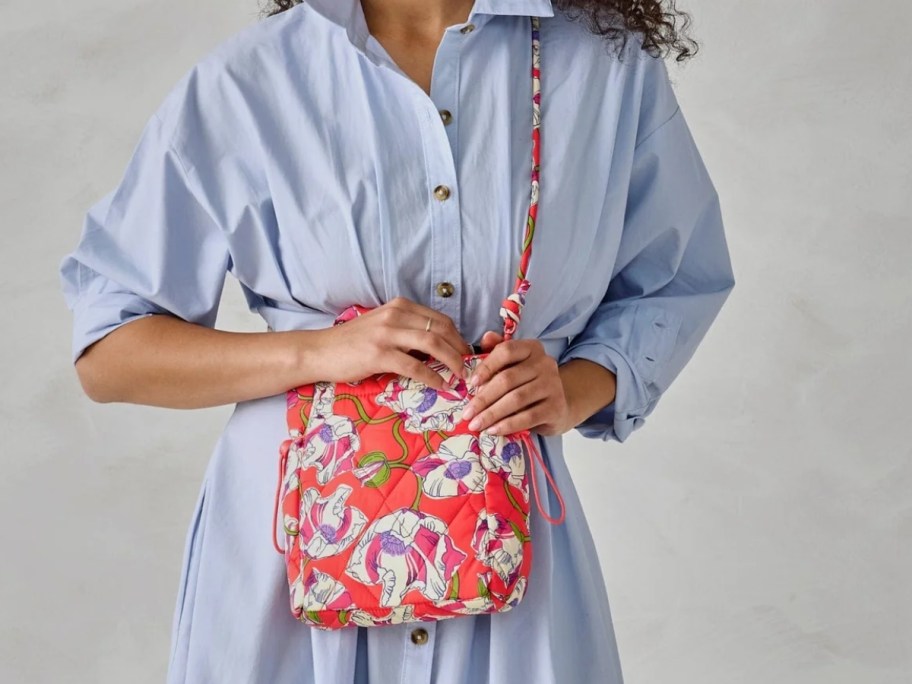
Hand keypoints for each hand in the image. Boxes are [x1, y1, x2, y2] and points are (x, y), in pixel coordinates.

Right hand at [311, 297, 471, 388]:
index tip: (466, 352)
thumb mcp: (382, 326)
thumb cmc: (351, 342)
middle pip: (442, 329)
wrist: (320, 351)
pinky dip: (433, 377)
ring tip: (460, 376)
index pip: (439, 318)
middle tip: (469, 366)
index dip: (458, 336)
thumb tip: (437, 347)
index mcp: (399, 306)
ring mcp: (387, 333)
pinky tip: (440, 385)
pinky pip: (415, 366)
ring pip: (433, 344)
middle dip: (460, 349)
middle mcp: (395, 314)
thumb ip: (407, 330)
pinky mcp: (379, 354)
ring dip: (452, 361)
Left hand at [459, 331, 573, 436]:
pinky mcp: (556, 407)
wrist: (559, 406)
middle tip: (467, 413)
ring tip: (476, 424)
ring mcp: (553, 385)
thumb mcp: (514, 366)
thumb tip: (486, 337)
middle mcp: (545, 363)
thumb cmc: (528, 384)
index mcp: (532, 348)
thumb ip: (498, 352)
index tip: (471, 383)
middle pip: (508, 379)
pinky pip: (528, 417)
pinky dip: (507, 425)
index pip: (506, 351)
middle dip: (483, 398)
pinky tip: (493, 430)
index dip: (486, 366)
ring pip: (516, 399)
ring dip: (492, 414)